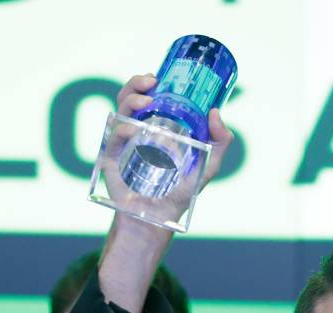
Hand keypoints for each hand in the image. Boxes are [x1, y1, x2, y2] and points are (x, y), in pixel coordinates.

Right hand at [116, 74, 233, 191]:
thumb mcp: (208, 166)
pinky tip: (134, 129)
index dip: (149, 83)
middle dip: (136, 83)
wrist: (159, 216)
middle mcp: (138, 132)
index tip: (159, 77)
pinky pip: (113, 136)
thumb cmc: (181, 192)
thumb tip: (215, 112)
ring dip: (129, 98)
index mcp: (156, 129)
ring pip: (118, 110)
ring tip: (146, 101)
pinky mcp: (112, 158)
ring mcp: (124, 144)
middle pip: (130, 98)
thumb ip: (220, 142)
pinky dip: (123, 128)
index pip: (149, 99)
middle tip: (151, 82)